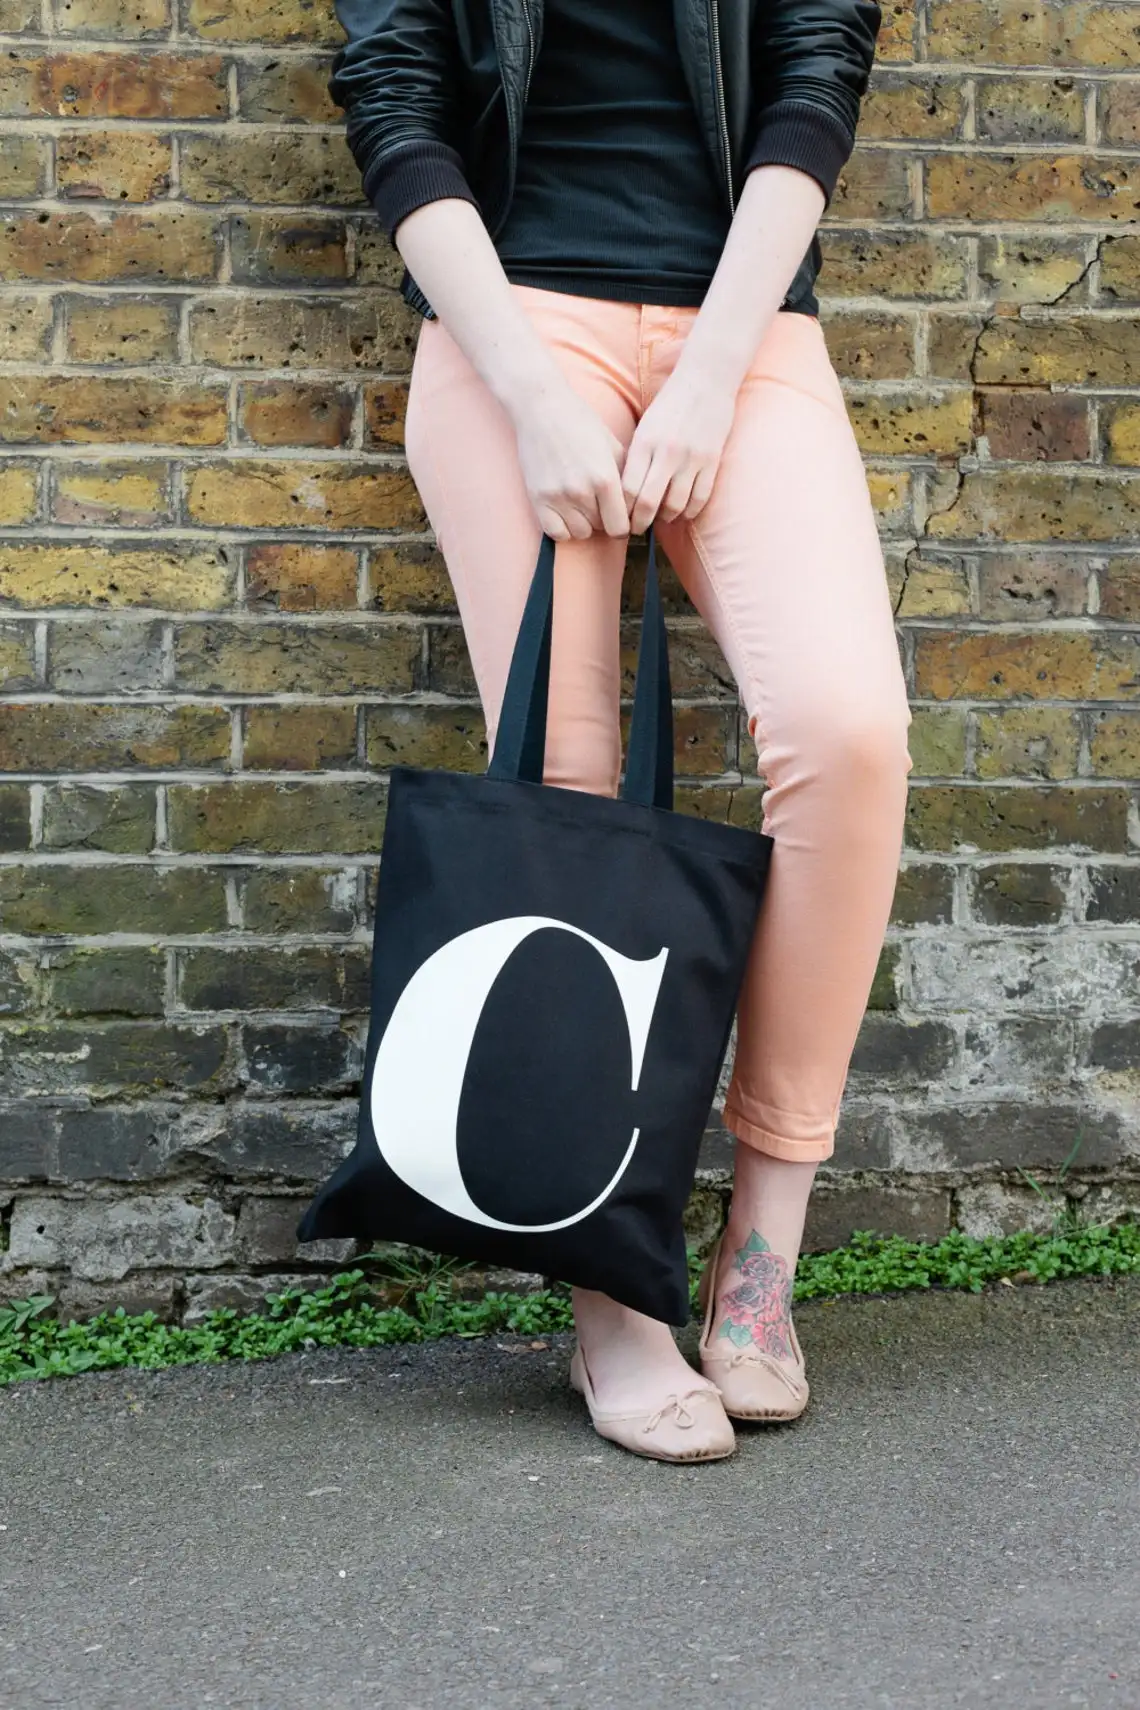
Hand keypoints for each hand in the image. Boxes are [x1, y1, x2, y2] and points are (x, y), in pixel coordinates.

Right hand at [511, 382, 629, 542]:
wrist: (542, 408)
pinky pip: (556, 533)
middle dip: (605, 519)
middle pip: (601, 529)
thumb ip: (626, 479)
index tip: (622, 517)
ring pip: (580, 532)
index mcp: (605, 479)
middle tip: (600, 503)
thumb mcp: (614, 446)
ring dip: (584, 523)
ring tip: (583, 504)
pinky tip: (566, 511)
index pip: (621, 526)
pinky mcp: (538, 499)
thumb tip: (638, 507)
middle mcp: (581, 491)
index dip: (624, 524)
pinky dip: (564, 528)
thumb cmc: (581, 424)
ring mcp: (557, 497)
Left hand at [622, 369, 735, 534]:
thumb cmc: (671, 403)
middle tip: (635, 530)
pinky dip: (689, 511)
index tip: (619, 518)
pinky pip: (699, 498)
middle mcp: (666, 452)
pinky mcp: (712, 460)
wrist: (707, 379)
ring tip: (660, 519)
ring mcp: (691, 458)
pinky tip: (682, 512)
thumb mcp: (645, 426)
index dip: (621, 510)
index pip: (627, 488)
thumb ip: (636, 457)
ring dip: (665, 518)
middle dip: (639, 522)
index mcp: (644, 442)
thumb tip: (624, 493)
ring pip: (675, 505)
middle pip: (648, 502)